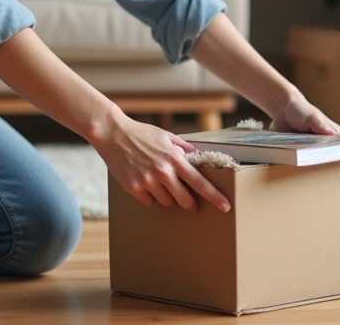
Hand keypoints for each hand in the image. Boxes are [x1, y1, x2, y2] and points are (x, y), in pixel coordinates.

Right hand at [90, 115, 230, 212]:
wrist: (112, 133)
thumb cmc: (141, 133)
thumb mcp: (166, 136)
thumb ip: (182, 148)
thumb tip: (196, 156)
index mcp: (174, 158)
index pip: (199, 182)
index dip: (215, 196)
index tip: (226, 207)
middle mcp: (163, 171)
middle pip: (185, 199)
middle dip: (190, 204)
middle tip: (191, 204)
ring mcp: (147, 181)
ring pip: (166, 202)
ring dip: (166, 196)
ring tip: (157, 181)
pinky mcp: (133, 187)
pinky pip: (149, 201)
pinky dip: (149, 195)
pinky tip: (143, 182)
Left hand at [270, 95, 339, 201]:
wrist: (283, 114)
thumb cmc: (302, 113)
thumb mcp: (310, 116)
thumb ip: (319, 123)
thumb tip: (330, 132)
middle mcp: (337, 150)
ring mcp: (325, 159)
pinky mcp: (311, 165)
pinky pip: (321, 179)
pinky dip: (328, 190)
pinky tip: (331, 203)